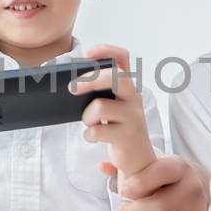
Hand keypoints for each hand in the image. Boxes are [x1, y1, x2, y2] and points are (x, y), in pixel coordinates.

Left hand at [71, 44, 152, 175]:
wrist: (139, 159)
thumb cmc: (119, 128)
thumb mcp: (112, 106)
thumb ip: (99, 93)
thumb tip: (71, 85)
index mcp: (128, 87)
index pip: (123, 59)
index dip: (107, 51)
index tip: (88, 53)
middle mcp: (134, 98)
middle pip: (116, 77)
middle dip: (90, 79)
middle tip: (71, 88)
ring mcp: (133, 117)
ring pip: (100, 106)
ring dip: (87, 116)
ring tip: (89, 123)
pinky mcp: (127, 137)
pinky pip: (98, 131)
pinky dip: (89, 135)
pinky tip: (93, 137)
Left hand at [98, 154, 208, 210]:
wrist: (198, 187)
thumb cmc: (167, 175)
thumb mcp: (153, 163)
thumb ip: (129, 165)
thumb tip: (102, 167)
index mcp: (180, 167)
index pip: (160, 173)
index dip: (137, 183)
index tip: (123, 191)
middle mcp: (192, 190)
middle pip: (159, 207)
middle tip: (121, 208)